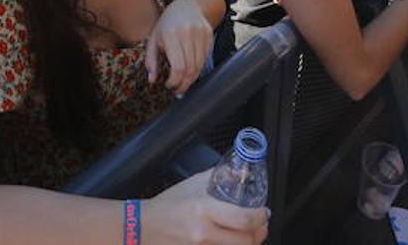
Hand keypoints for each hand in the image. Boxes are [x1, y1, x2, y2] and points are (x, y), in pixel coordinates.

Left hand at [144, 0, 211, 93]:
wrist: (187, 6)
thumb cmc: (167, 24)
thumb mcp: (153, 39)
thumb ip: (151, 61)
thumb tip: (152, 80)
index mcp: (171, 35)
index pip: (178, 67)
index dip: (175, 81)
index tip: (169, 85)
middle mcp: (188, 33)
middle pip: (190, 68)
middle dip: (183, 84)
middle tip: (177, 90)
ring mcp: (201, 34)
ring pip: (199, 66)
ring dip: (191, 79)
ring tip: (183, 83)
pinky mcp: (209, 36)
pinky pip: (205, 59)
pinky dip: (198, 69)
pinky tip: (191, 72)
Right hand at [145, 171, 267, 244]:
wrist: (144, 226)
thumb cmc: (167, 205)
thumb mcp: (192, 185)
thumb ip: (216, 177)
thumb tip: (236, 171)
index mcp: (204, 210)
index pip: (243, 219)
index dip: (260, 217)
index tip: (263, 212)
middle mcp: (203, 233)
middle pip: (246, 241)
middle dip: (260, 233)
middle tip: (262, 225)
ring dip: (249, 243)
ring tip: (251, 234)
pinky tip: (234, 240)